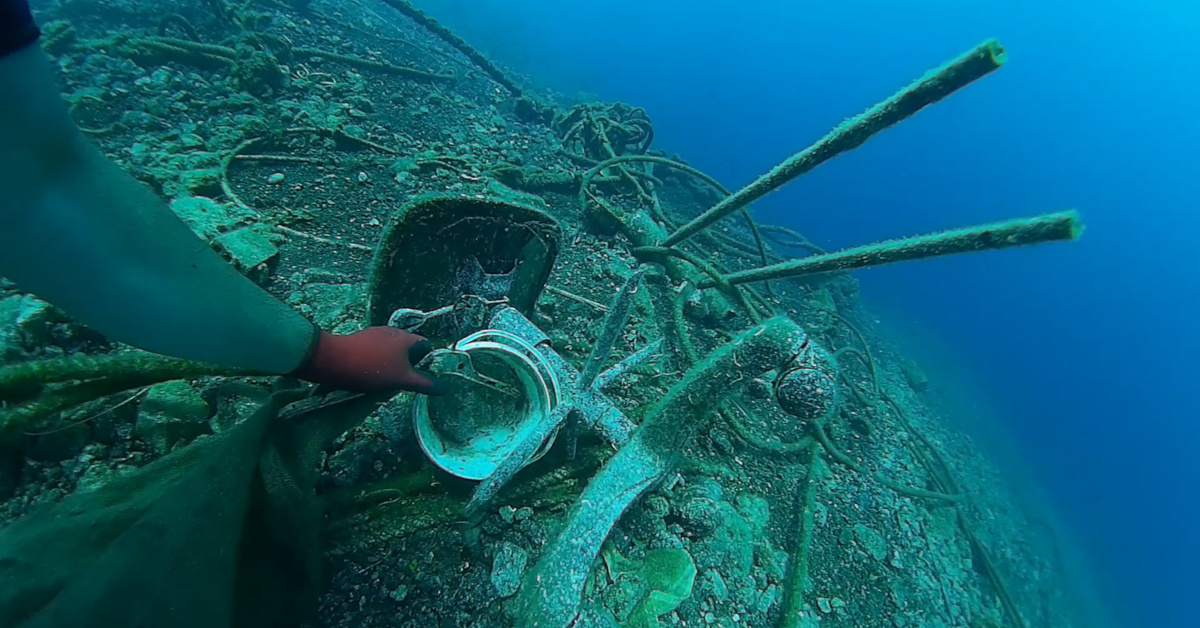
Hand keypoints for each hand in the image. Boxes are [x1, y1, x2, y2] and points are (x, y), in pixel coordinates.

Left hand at [291, 326, 445, 394]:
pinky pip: (375, 353)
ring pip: (391, 352)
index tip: (425, 377)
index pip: (426, 346)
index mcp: (405, 338)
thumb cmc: (373, 368)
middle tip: (405, 383)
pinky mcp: (359, 341)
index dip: (429, 361)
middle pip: (408, 349)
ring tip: (386, 383)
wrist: (334, 361)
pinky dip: (377, 363)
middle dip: (408, 366)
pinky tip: (370, 377)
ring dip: (391, 365)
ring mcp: (374, 335)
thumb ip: (424, 383)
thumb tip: (445, 389)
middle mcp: (392, 332)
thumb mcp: (402, 379)